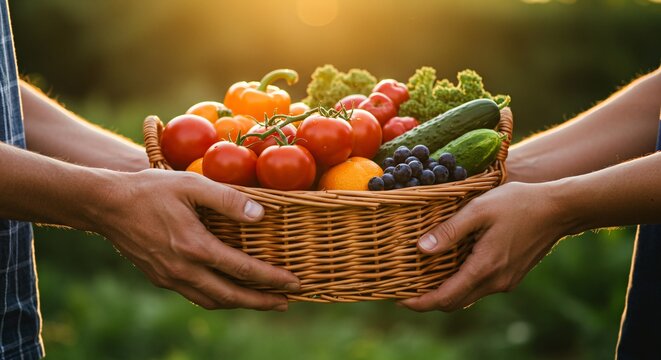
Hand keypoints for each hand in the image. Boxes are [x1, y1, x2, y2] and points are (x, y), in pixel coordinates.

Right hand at [94, 169, 298, 310]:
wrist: (105, 204)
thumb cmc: (150, 189)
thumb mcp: (191, 185)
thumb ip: (228, 199)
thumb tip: (261, 214)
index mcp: (194, 247)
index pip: (243, 270)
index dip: (272, 279)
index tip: (294, 283)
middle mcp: (183, 270)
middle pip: (231, 296)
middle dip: (262, 302)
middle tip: (287, 302)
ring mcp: (170, 277)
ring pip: (212, 301)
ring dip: (240, 304)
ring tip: (263, 301)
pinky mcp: (159, 277)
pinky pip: (195, 296)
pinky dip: (217, 298)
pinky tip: (228, 291)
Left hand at [399, 182, 570, 311]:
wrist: (559, 209)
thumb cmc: (518, 203)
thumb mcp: (479, 210)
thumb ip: (450, 231)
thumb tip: (421, 249)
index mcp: (484, 268)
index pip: (445, 298)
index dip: (419, 302)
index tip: (398, 299)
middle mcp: (495, 282)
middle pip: (454, 302)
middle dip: (427, 300)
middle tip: (404, 289)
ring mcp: (505, 281)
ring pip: (467, 296)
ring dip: (444, 292)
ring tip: (422, 279)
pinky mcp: (511, 276)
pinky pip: (479, 287)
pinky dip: (460, 284)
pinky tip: (449, 268)